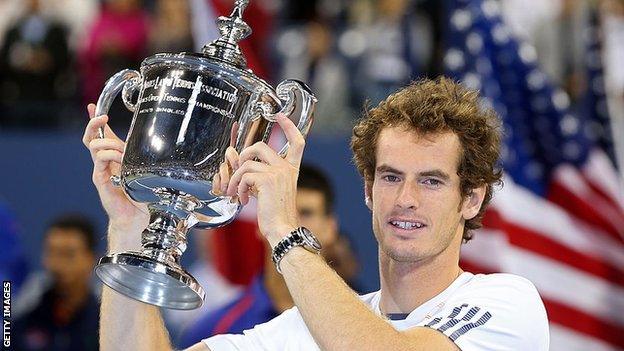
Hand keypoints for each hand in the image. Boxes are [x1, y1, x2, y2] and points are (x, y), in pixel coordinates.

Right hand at [82, 104, 147, 248]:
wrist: (139, 217)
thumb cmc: (145, 194)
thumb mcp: (149, 169)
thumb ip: (150, 156)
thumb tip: (165, 138)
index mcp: (115, 158)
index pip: (101, 135)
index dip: (95, 120)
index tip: (93, 106)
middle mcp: (105, 163)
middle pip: (91, 138)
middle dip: (95, 124)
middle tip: (104, 118)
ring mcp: (101, 171)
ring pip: (94, 146)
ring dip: (109, 144)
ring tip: (122, 151)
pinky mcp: (101, 180)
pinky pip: (99, 161)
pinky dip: (110, 156)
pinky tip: (121, 160)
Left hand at [212, 114, 302, 246]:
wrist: (283, 229)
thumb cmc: (276, 214)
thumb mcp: (269, 191)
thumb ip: (259, 176)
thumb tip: (237, 161)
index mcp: (291, 169)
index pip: (297, 142)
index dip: (289, 126)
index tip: (280, 115)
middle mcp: (286, 168)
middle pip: (260, 146)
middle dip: (243, 155)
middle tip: (238, 172)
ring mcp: (278, 173)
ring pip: (247, 163)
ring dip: (235, 179)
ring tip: (236, 193)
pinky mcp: (267, 180)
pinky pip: (243, 176)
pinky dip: (238, 188)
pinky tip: (244, 200)